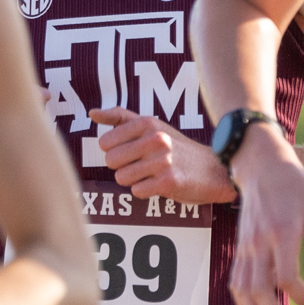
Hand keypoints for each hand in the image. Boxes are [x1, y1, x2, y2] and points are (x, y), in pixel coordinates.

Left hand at [88, 109, 237, 205]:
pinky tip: (160, 184)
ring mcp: (162, 161)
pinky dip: (145, 191)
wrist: (211, 169)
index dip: (116, 151)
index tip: (133, 151)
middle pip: (110, 161)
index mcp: (148, 123)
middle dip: (123, 167)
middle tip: (143, 164)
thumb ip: (120, 117)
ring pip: (122, 178)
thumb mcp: (152, 126)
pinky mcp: (168, 182)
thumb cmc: (176, 147)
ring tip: (152, 174)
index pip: (105, 142)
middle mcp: (155, 139)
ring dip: (134, 180)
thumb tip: (92, 113)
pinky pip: (137, 191)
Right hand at [227, 127, 303, 304]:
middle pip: (260, 291)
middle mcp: (259, 242)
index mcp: (282, 232)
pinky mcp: (239, 247)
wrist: (261, 164)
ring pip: (242, 291)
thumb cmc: (296, 185)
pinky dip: (244, 303)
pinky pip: (235, 282)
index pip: (288, 279)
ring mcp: (245, 246)